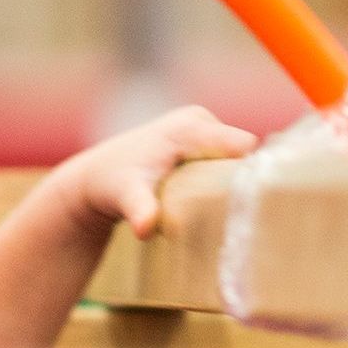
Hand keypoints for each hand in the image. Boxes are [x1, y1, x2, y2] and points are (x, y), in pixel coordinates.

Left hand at [65, 105, 257, 239]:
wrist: (95, 177)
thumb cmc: (111, 186)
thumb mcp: (127, 197)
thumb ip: (140, 209)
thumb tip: (145, 228)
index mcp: (191, 127)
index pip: (243, 146)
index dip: (252, 173)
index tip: (253, 204)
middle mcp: (200, 119)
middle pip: (242, 152)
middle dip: (242, 178)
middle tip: (240, 213)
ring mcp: (201, 125)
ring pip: (234, 156)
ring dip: (231, 179)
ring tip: (225, 208)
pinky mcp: (200, 136)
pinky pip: (224, 156)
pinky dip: (223, 175)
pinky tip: (218, 197)